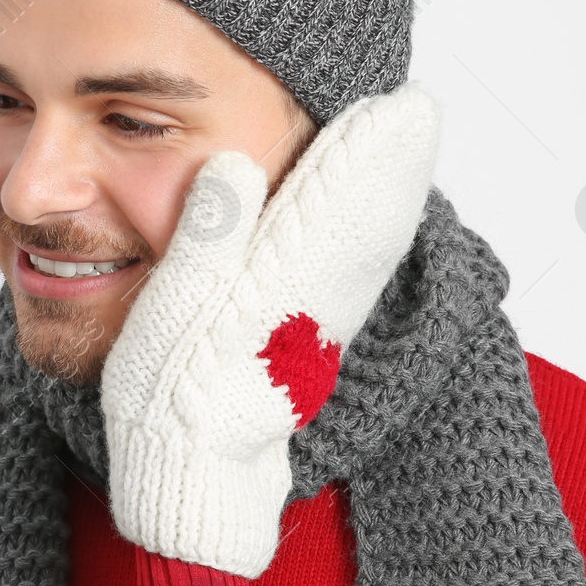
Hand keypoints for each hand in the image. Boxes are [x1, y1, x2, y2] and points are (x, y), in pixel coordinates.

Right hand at [101, 81, 439, 576]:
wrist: (194, 479)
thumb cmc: (168, 402)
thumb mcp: (168, 317)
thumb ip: (204, 242)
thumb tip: (232, 169)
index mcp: (275, 294)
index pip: (331, 208)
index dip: (361, 154)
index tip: (390, 107)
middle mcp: (312, 311)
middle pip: (364, 224)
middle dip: (390, 163)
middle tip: (417, 106)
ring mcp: (320, 334)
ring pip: (368, 251)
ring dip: (391, 193)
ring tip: (408, 144)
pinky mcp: (316, 351)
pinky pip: (358, 282)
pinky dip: (378, 238)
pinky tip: (383, 217)